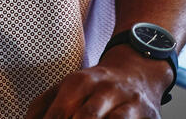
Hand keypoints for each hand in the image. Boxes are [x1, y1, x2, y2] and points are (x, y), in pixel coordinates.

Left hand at [24, 47, 172, 118]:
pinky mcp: (142, 111)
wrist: (138, 71)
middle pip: (83, 118)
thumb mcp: (68, 88)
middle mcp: (100, 88)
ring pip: (99, 117)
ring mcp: (122, 99)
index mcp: (77, 83)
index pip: (57, 115)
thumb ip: (43, 106)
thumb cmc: (96, 87)